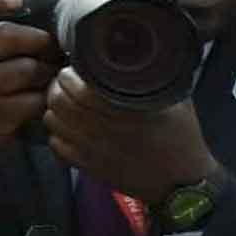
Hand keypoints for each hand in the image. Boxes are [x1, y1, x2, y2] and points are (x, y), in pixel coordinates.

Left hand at [43, 64, 219, 208]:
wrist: (181, 183)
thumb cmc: (182, 137)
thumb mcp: (178, 101)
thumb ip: (155, 77)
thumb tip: (137, 52)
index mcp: (126, 112)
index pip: (79, 89)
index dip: (71, 75)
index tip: (78, 69)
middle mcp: (104, 131)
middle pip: (59, 102)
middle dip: (58, 87)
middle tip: (68, 82)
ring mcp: (92, 151)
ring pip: (53, 121)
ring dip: (55, 108)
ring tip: (68, 103)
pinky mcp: (88, 167)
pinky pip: (57, 144)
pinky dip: (58, 132)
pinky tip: (71, 127)